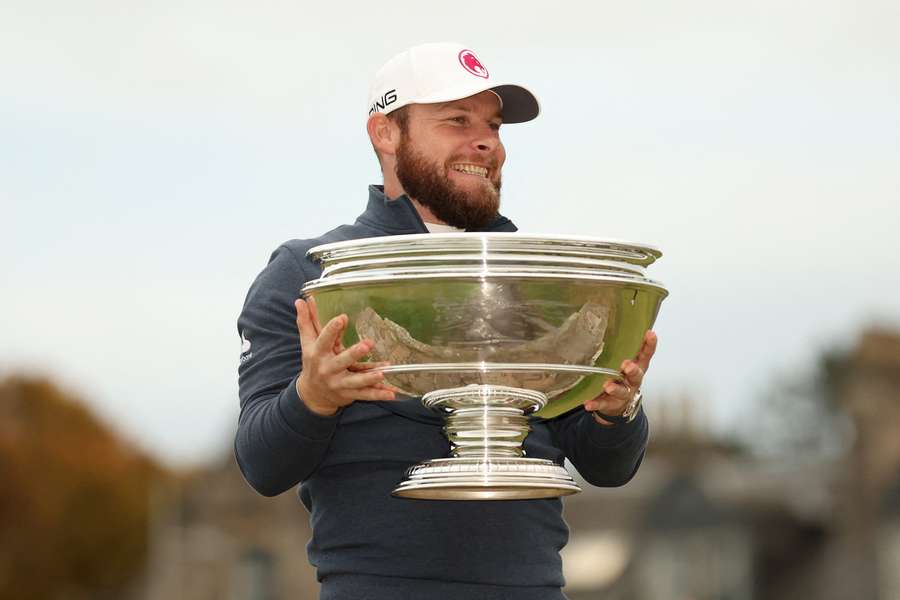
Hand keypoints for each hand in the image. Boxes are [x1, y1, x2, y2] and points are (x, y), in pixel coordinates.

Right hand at [295, 298, 396, 415]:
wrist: (312, 394)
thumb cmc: (313, 363)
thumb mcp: (307, 343)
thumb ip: (306, 322)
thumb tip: (300, 300)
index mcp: (318, 354)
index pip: (324, 340)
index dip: (332, 329)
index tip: (342, 318)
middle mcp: (328, 369)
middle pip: (341, 361)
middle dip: (354, 354)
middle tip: (368, 344)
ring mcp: (339, 383)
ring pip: (356, 381)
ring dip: (369, 378)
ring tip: (382, 372)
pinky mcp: (350, 394)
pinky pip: (366, 395)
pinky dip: (378, 394)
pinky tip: (391, 393)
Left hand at [584, 330, 656, 424]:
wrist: (618, 404)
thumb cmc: (622, 377)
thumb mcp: (626, 362)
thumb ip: (625, 348)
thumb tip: (618, 321)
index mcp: (637, 367)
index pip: (646, 354)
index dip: (649, 344)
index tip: (650, 334)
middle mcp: (632, 381)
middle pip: (636, 375)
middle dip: (632, 370)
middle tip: (626, 365)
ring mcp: (623, 393)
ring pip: (621, 391)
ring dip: (615, 388)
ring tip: (607, 386)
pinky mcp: (610, 403)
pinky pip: (603, 403)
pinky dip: (596, 403)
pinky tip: (588, 403)